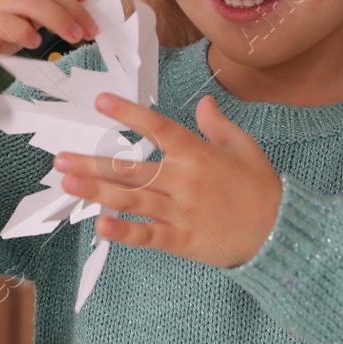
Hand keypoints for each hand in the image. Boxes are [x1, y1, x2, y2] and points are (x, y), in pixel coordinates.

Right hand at [0, 0, 99, 95]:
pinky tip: (35, 44)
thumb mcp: (19, 13)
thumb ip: (43, 4)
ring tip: (74, 38)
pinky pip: (11, 25)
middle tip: (90, 29)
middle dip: (75, 9)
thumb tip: (82, 5)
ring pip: (33, 3)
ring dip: (60, 22)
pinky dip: (29, 34)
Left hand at [53, 93, 282, 267]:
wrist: (282, 233)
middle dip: (93, 162)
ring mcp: (181, 212)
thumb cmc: (262, 188)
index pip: (157, 128)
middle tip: (60, 159)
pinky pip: (148, 235)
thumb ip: (218, 125)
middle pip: (132, 168)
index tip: (100, 102)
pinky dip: (124, 232)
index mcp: (197, 154)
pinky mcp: (183, 240)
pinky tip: (100, 225)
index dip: (128, 114)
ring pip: (132, 199)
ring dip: (97, 191)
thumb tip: (204, 102)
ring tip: (68, 183)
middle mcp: (184, 180)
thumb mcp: (244, 148)